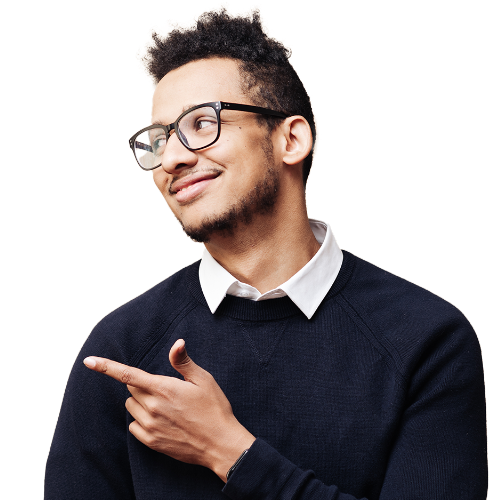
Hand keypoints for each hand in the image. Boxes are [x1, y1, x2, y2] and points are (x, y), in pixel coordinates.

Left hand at [83, 339, 254, 481]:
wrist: (220, 444)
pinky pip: (134, 425)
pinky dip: (142, 419)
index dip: (107, 367)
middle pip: (131, 389)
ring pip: (131, 406)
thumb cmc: (214, 408)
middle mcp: (153, 407)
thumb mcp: (203, 380)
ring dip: (141, 401)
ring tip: (165, 406)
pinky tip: (161, 420)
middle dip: (143, 384)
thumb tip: (177, 343)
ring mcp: (150, 426)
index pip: (128, 375)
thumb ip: (183, 362)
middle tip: (165, 389)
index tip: (89, 361)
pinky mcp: (151, 442)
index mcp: (164, 388)